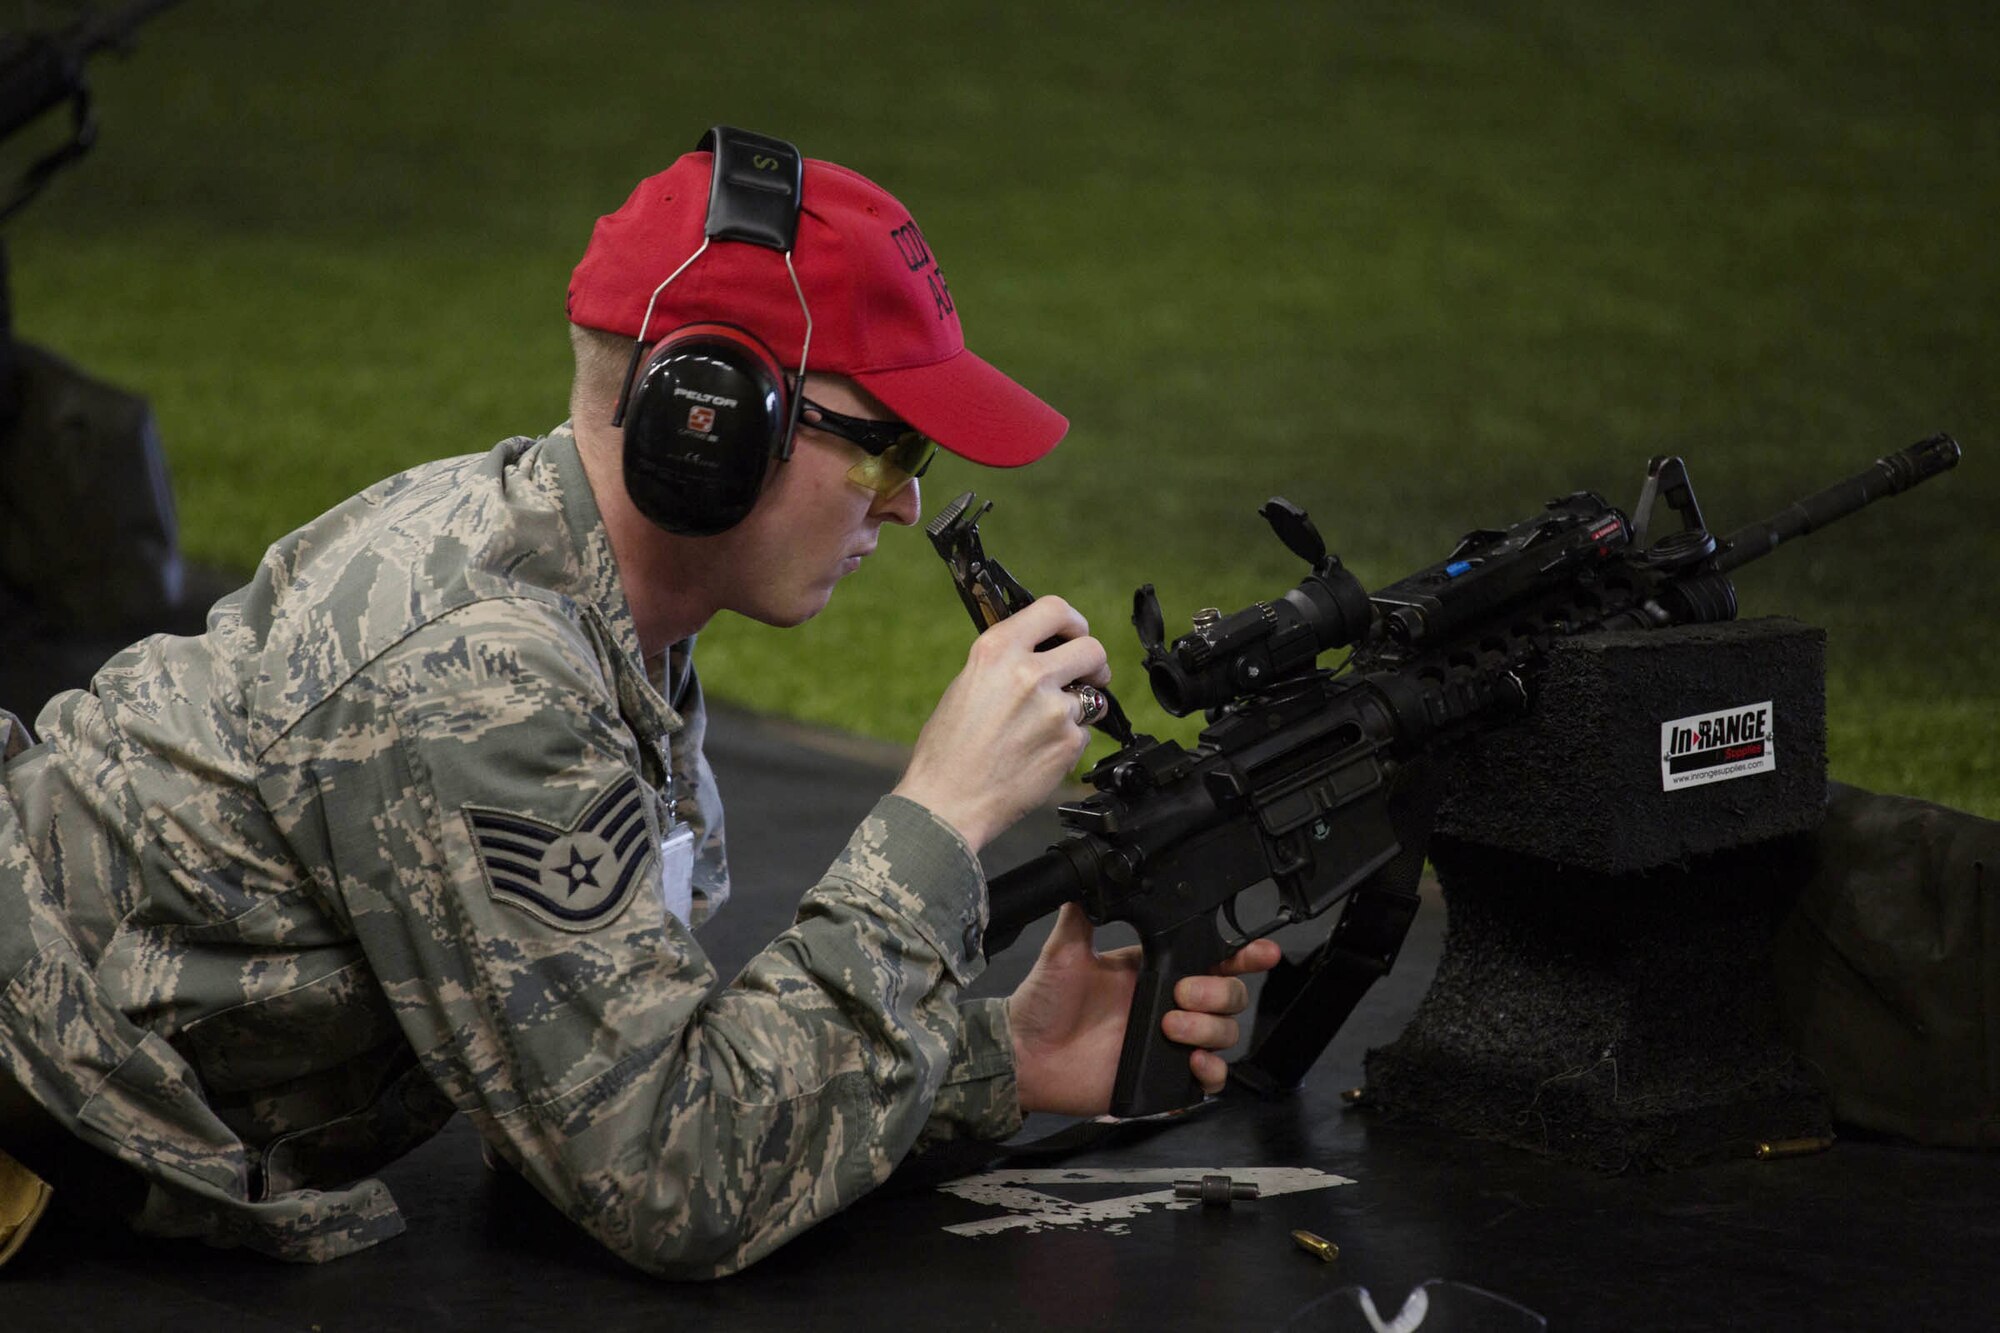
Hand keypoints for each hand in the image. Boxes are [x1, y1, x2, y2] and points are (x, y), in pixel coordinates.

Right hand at [893, 597, 1109, 851]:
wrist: (947, 803)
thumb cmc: (947, 751)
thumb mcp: (966, 686)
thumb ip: (1006, 664)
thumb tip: (1040, 654)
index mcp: (997, 651)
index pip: (1054, 609)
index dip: (1072, 622)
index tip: (1074, 634)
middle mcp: (1028, 674)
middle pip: (1091, 649)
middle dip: (1093, 664)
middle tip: (1086, 676)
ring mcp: (1054, 709)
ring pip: (1090, 697)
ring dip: (1077, 708)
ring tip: (1044, 729)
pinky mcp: (1068, 743)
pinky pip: (1083, 733)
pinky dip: (1067, 742)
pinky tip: (1037, 754)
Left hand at [1008, 904, 1282, 1115]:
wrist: (1026, 1054)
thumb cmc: (1042, 1003)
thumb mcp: (1066, 950)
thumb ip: (1084, 913)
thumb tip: (1097, 873)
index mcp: (1154, 969)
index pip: (1213, 957)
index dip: (1244, 954)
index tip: (1262, 950)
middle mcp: (1169, 1003)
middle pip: (1230, 995)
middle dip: (1219, 991)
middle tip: (1181, 994)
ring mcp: (1170, 1041)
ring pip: (1225, 1033)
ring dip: (1210, 1028)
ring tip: (1173, 1027)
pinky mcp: (1164, 1077)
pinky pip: (1210, 1079)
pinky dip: (1211, 1071)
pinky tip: (1194, 1062)